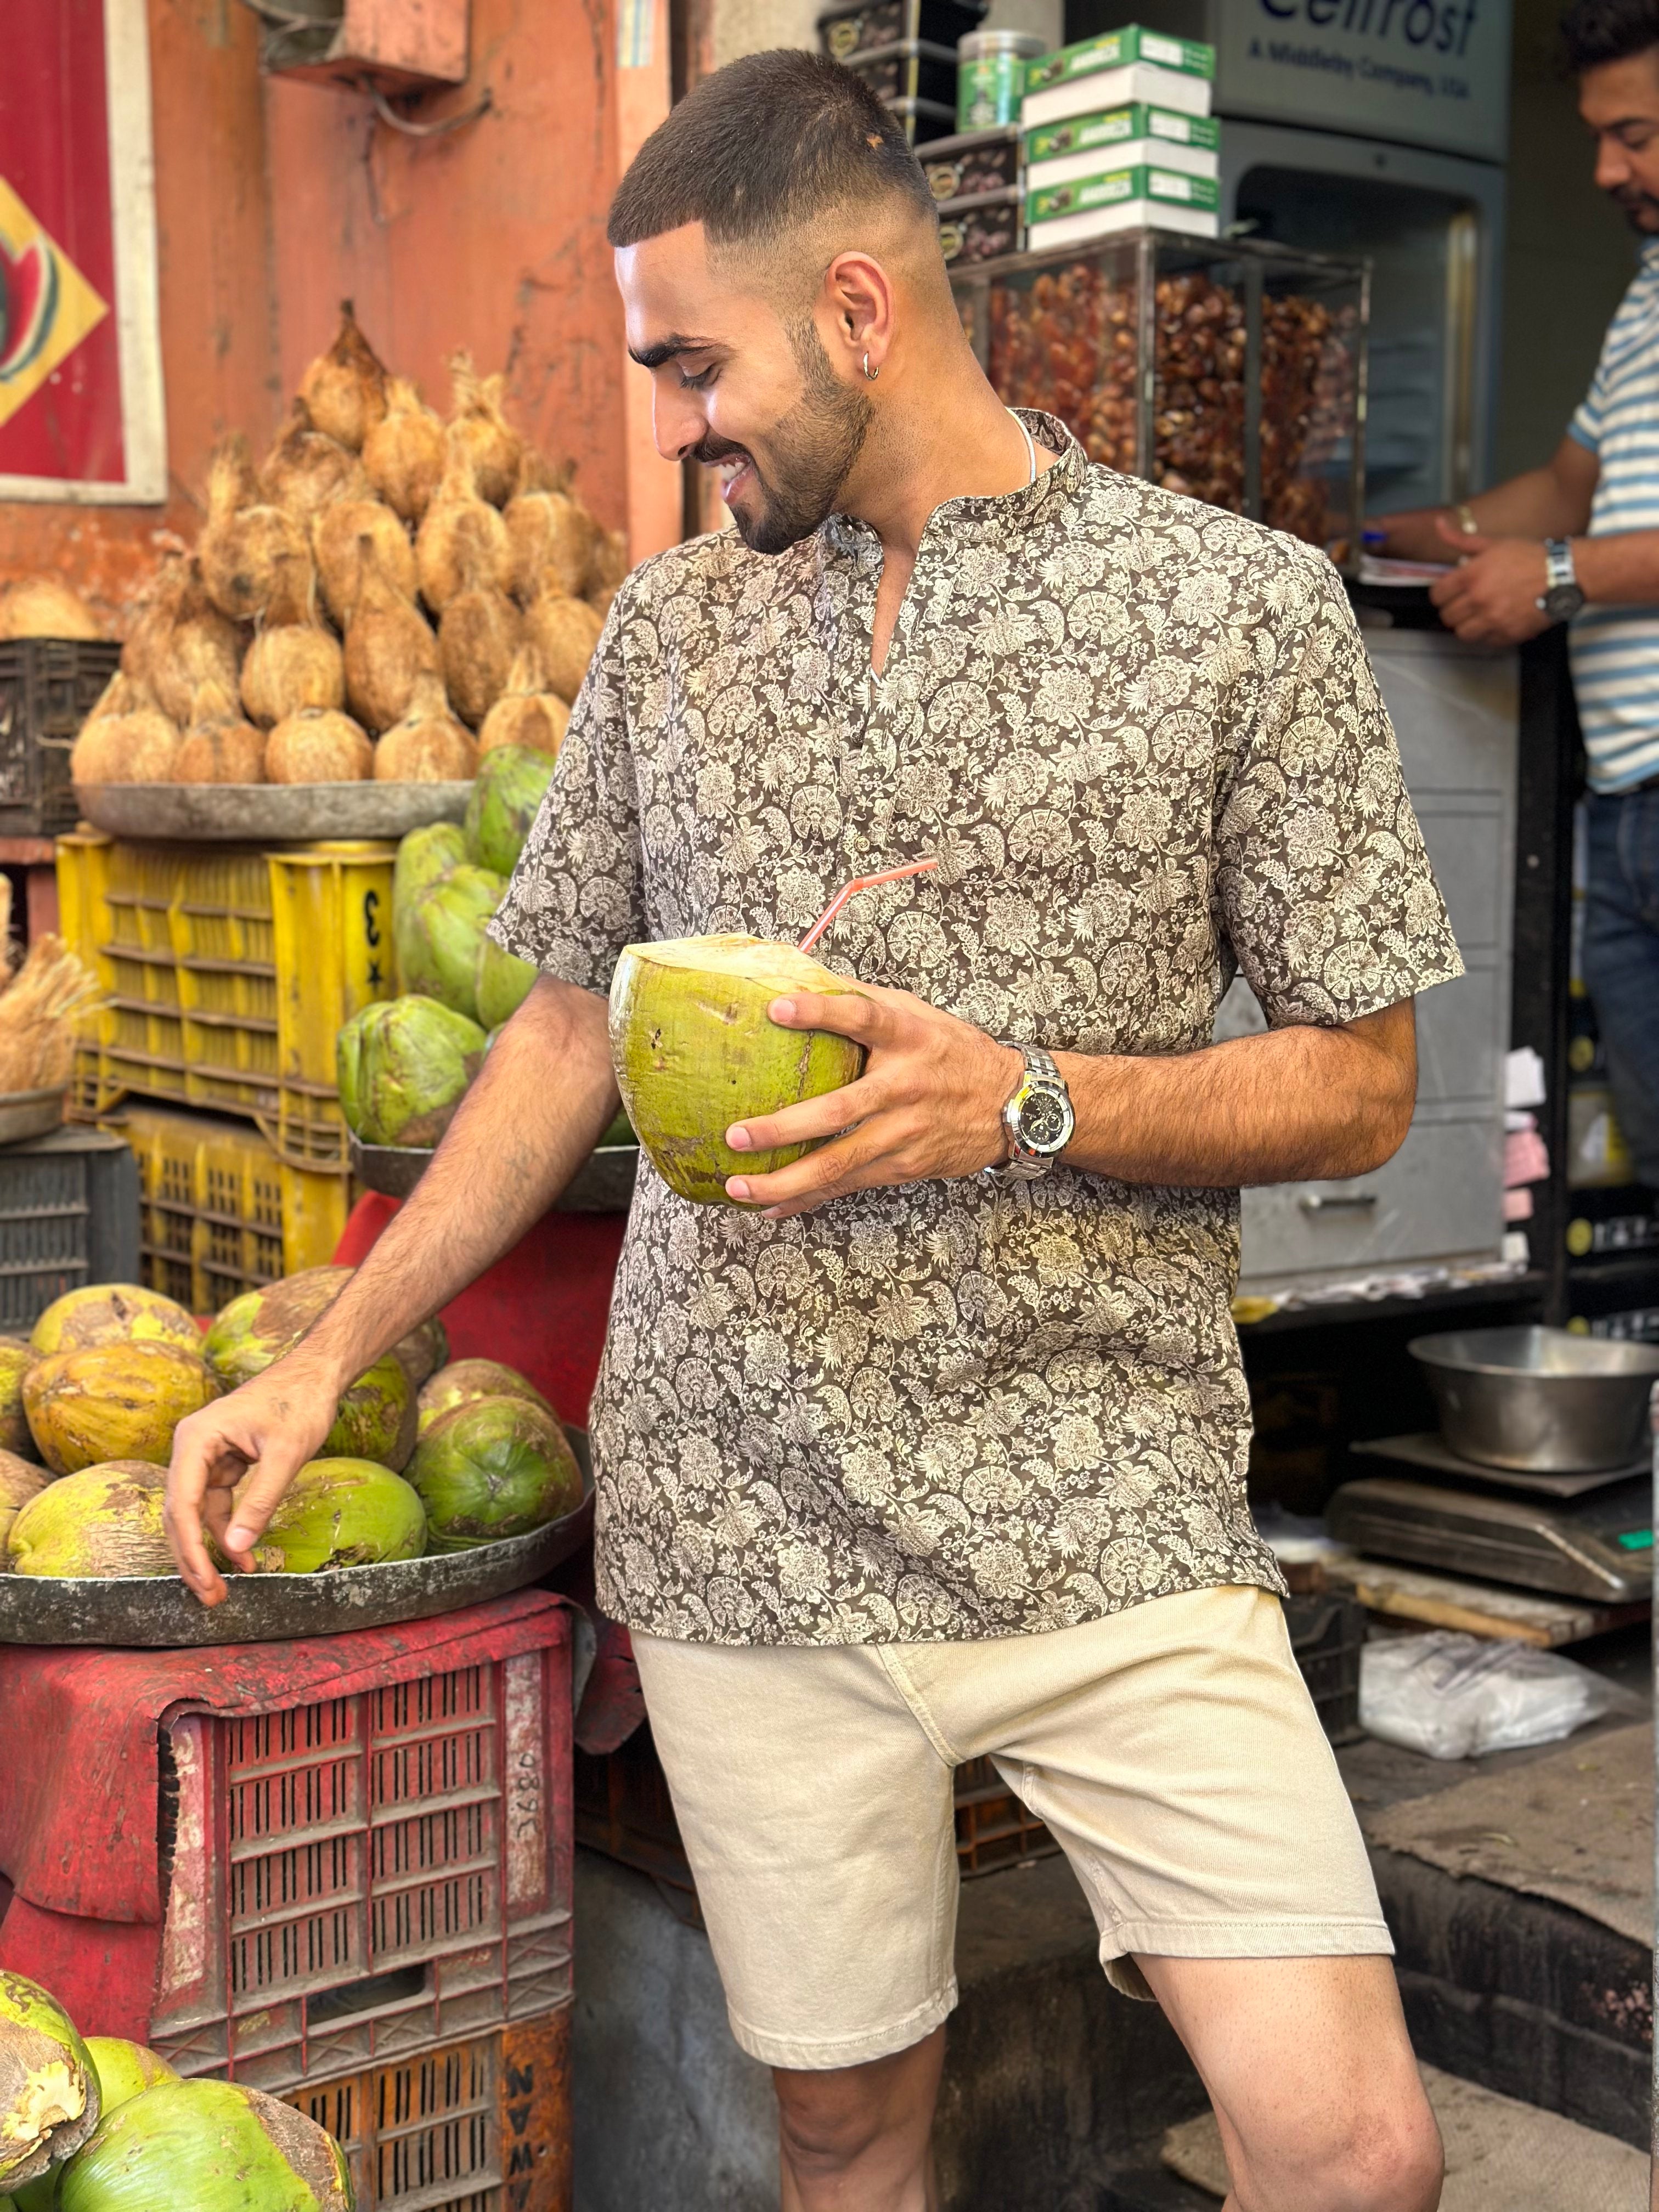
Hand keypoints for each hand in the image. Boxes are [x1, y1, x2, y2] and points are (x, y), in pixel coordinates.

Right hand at [164, 1356, 339, 1605]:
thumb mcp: (286, 1455)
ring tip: (229, 1584)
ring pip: (198, 1512)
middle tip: (211, 1597)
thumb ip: (260, 1502)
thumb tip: (235, 1548)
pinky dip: (228, 1529)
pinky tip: (244, 1554)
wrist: (316, 1374)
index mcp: (196, 1439)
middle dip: (195, 1556)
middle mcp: (192, 1447)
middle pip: (181, 1512)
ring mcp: (206, 1455)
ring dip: (212, 1547)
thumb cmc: (301, 1403)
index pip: (182, 1504)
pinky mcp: (223, 1462)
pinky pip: (217, 1503)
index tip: (205, 1581)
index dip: (190, 1548)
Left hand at [723, 984, 1019, 1216]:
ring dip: (785, 1179)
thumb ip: (864, 998)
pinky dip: (807, 1199)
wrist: (1012, 1105)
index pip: (862, 1017)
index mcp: (907, 1038)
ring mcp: (904, 1132)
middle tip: (737, 1135)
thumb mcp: (918, 1014)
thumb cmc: (953, 1052)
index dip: (820, 1011)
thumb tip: (803, 973)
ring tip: (738, 1186)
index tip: (777, 1008)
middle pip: (838, 1110)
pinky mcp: (904, 1165)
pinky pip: (848, 1185)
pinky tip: (771, 1206)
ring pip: (839, 1162)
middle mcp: (904, 1086)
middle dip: (783, 1128)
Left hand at [1428, 521, 1551, 643]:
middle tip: (1466, 604)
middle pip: (1447, 617)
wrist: (1564, 575)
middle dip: (1454, 610)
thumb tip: (1438, 524)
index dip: (1442, 594)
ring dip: (1468, 625)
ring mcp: (1493, 619)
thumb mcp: (1494, 543)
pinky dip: (1488, 634)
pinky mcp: (1507, 634)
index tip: (1450, 593)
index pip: (1437, 595)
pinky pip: (1485, 641)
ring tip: (1479, 615)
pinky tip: (1497, 621)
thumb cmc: (1531, 557)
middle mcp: (1479, 599)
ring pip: (1462, 633)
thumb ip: (1461, 539)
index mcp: (1472, 575)